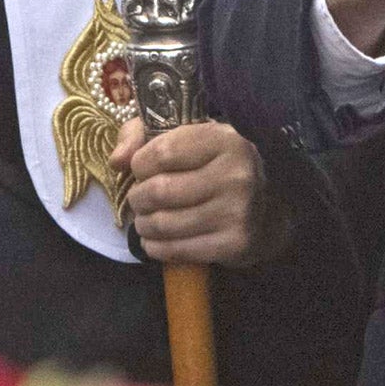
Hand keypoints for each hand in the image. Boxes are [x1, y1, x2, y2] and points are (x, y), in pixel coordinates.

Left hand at [111, 120, 289, 267]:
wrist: (268, 208)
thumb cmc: (216, 166)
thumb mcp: (185, 136)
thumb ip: (141, 135)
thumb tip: (117, 161)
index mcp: (225, 139)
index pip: (161, 153)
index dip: (140, 164)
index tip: (143, 170)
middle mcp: (235, 174)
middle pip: (159, 191)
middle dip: (138, 198)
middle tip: (140, 200)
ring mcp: (237, 211)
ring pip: (163, 224)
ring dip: (144, 225)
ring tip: (146, 220)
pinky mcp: (234, 244)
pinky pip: (176, 250)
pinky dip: (156, 248)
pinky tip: (157, 240)